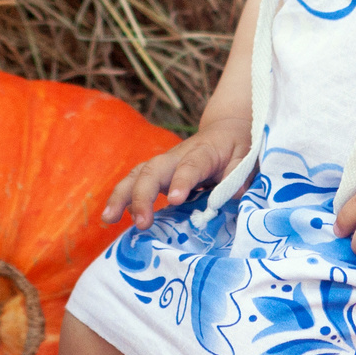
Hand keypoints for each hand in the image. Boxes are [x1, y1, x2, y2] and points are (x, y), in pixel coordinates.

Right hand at [103, 119, 254, 227]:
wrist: (224, 131)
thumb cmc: (237, 147)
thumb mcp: (247, 156)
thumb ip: (240, 173)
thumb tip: (233, 195)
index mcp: (203, 153)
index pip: (190, 166)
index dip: (181, 181)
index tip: (174, 201)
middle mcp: (177, 156)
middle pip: (153, 171)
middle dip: (142, 196)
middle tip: (141, 223)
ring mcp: (164, 164)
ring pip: (136, 175)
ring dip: (121, 196)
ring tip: (108, 219)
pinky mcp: (156, 174)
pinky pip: (134, 183)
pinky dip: (121, 198)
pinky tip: (111, 217)